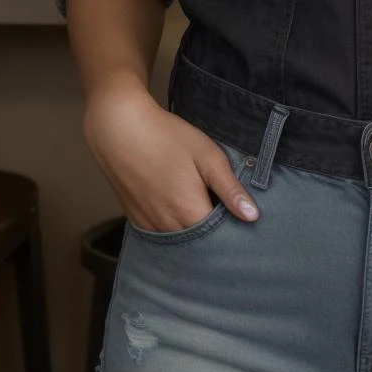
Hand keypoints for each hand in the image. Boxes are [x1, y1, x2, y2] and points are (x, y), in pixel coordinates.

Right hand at [83, 75, 259, 230]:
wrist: (119, 129)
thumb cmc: (166, 137)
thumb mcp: (207, 156)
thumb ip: (230, 189)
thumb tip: (252, 216)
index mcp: (190, 212)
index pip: (220, 237)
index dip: (232, 227)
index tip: (237, 212)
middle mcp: (168, 227)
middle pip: (200, 242)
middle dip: (213, 232)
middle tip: (219, 205)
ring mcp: (149, 225)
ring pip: (180, 240)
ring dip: (192, 229)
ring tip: (198, 202)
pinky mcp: (136, 220)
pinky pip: (161, 233)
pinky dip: (173, 226)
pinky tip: (176, 204)